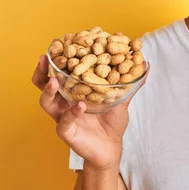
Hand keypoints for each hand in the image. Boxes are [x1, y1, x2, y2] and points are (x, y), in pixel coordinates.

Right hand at [31, 55, 146, 169]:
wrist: (111, 147)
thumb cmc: (112, 122)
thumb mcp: (121, 99)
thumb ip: (130, 83)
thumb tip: (146, 64)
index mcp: (74, 90)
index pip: (62, 71)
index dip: (60, 58)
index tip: (61, 42)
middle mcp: (64, 101)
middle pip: (44, 83)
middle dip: (42, 70)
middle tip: (44, 58)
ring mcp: (62, 116)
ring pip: (46, 101)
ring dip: (49, 89)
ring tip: (55, 80)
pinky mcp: (66, 131)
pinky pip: (65, 120)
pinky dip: (72, 112)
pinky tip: (80, 105)